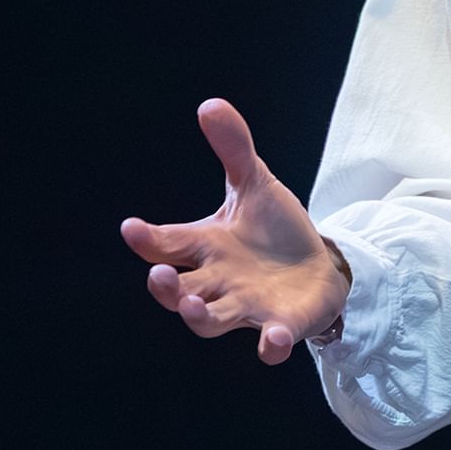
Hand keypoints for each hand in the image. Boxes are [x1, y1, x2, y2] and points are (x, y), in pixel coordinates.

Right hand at [120, 98, 349, 365]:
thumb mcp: (255, 184)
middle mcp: (218, 282)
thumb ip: (234, 149)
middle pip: (178, 292)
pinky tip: (271, 339)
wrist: (319, 267)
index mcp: (206, 247)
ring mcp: (247, 307)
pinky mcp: (281, 325)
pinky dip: (269, 345)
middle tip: (158, 275)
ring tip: (193, 306)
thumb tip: (210, 104)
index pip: (167, 243)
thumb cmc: (274, 231)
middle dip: (165, 288)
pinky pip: (270, 342)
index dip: (147, 239)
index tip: (131, 228)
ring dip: (199, 316)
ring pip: (211, 322)